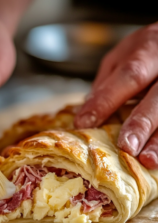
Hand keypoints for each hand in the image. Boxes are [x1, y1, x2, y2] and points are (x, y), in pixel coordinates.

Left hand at [74, 22, 157, 168]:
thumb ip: (107, 81)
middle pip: (157, 97)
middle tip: (126, 147)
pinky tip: (157, 159)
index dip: (106, 101)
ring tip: (148, 160)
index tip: (84, 124)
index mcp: (149, 50)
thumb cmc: (146, 51)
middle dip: (140, 123)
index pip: (128, 77)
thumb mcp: (123, 56)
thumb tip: (87, 110)